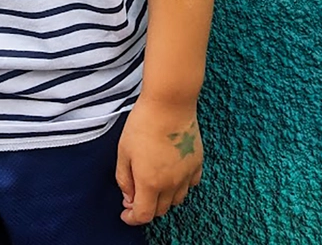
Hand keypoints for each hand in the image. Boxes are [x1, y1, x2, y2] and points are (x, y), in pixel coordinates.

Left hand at [116, 95, 203, 225]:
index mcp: (150, 182)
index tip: (125, 213)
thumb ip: (124, 178)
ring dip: (164, 197)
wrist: (169, 102)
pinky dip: (181, 185)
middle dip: (147, 206)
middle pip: (161, 209)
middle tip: (136, 193)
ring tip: (154, 181)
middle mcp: (171, 183)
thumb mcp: (123, 150)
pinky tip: (172, 173)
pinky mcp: (197, 162)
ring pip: (177, 199)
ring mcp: (187, 174)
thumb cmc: (143, 123)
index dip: (132, 218)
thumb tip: (128, 197)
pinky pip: (191, 184)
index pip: (143, 215)